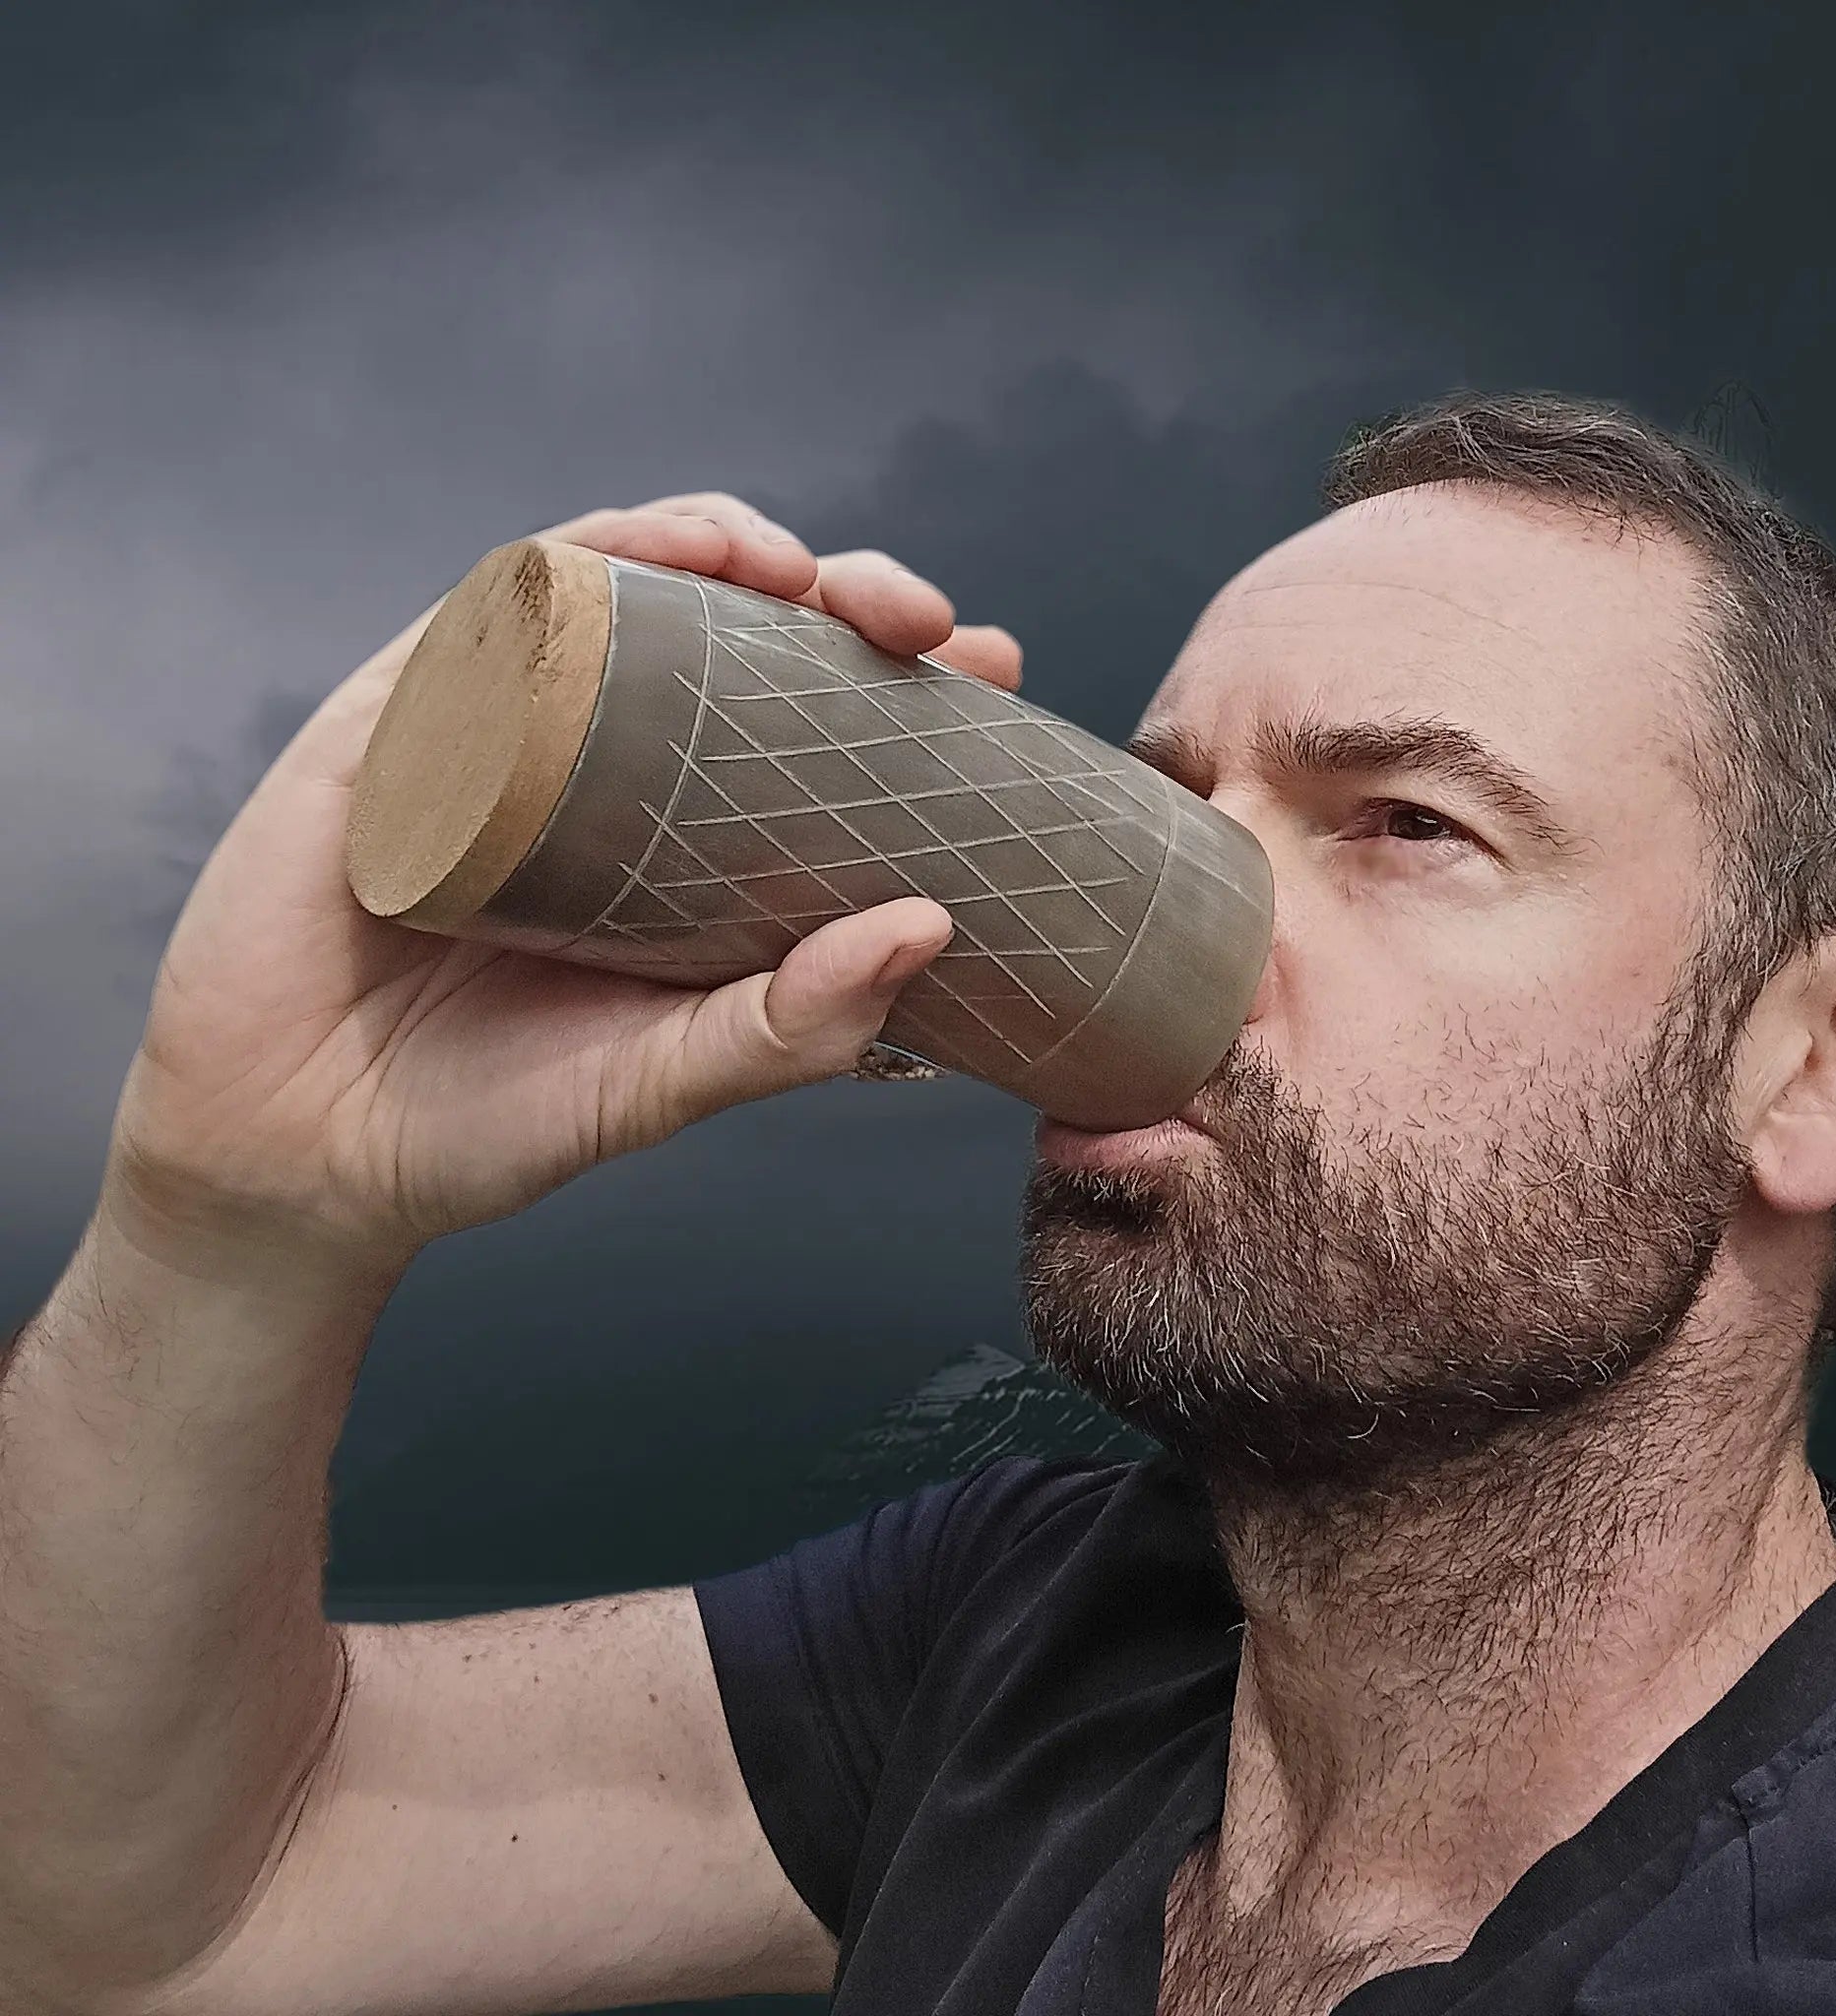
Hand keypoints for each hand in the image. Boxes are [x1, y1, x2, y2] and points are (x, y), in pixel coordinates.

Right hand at [105, 495, 1023, 1272]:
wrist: (296, 1158)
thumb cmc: (488, 1125)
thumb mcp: (663, 1085)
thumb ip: (786, 1028)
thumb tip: (928, 928)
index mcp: (689, 851)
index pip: (818, 733)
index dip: (913, 687)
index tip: (997, 667)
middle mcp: (611, 774)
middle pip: (742, 636)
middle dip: (838, 597)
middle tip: (916, 617)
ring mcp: (504, 734)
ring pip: (628, 588)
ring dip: (719, 545)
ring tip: (793, 566)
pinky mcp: (399, 717)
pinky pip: (493, 607)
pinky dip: (582, 561)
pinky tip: (654, 557)